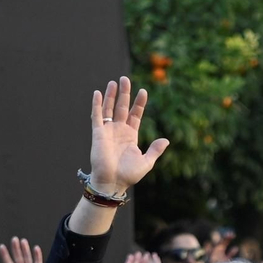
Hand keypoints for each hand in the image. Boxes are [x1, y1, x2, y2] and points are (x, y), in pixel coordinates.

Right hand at [88, 76, 168, 191]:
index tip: (143, 91)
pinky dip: (96, 104)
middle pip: (122, 107)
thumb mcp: (146, 162)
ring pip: (109, 108)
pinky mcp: (98, 133)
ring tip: (114, 82)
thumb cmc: (128, 175)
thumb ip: (155, 150)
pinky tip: (98, 93)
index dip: (139, 103)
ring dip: (111, 95)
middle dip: (124, 93)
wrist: (113, 183)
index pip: (135, 114)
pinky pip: (97, 116)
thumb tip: (166, 140)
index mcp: (131, 135)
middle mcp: (119, 130)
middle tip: (125, 79)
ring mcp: (108, 131)